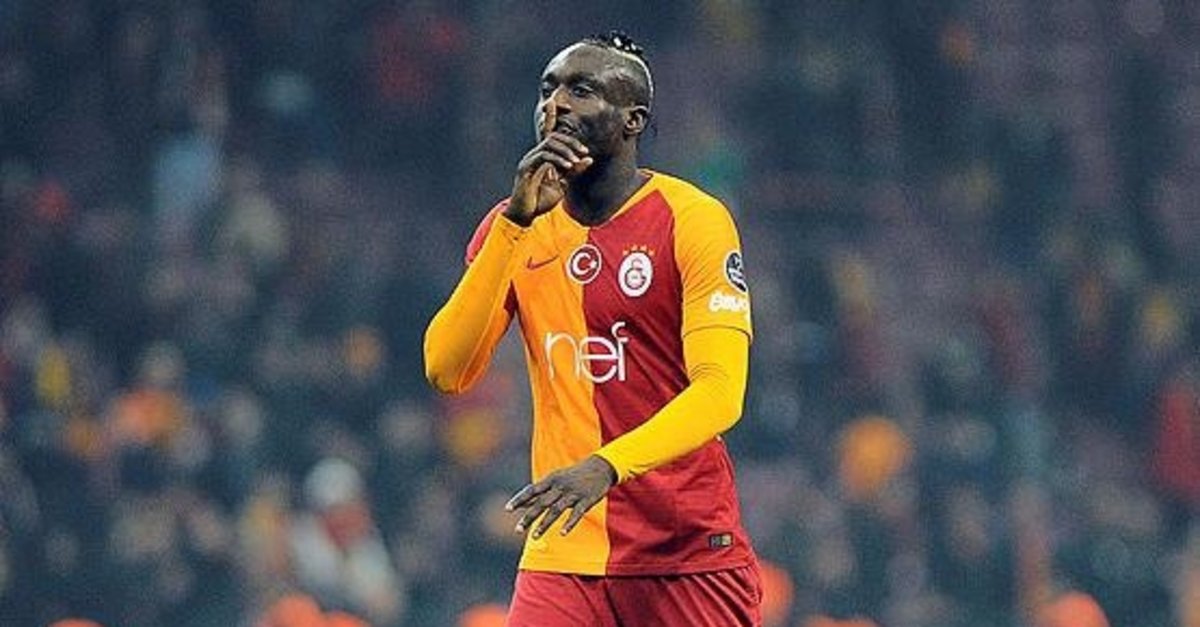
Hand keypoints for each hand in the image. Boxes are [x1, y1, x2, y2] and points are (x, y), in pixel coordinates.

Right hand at [504, 100, 592, 225]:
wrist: (525, 215)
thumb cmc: (540, 200)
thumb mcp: (562, 185)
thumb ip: (573, 171)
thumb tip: (588, 159)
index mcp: (542, 157)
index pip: (547, 132)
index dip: (549, 116)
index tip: (555, 103)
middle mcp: (534, 155)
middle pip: (552, 136)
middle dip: (570, 142)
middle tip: (583, 152)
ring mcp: (529, 160)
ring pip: (549, 144)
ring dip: (566, 151)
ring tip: (576, 161)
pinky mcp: (526, 168)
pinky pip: (544, 156)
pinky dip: (557, 159)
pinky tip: (568, 166)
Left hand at [505, 455, 616, 538]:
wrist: (600, 467)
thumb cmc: (574, 475)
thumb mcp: (556, 479)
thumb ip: (539, 492)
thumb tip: (521, 503)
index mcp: (551, 480)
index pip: (531, 490)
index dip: (519, 499)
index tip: (507, 509)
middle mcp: (560, 486)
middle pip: (541, 503)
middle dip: (528, 517)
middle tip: (517, 530)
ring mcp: (573, 494)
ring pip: (556, 510)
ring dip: (544, 524)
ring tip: (534, 537)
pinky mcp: (586, 500)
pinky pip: (576, 514)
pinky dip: (569, 523)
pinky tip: (562, 534)